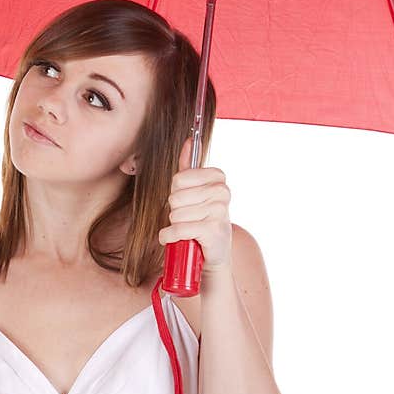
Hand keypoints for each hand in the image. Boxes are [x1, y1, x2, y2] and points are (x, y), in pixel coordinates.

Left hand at [158, 135, 232, 272]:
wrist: (213, 253)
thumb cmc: (201, 219)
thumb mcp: (194, 191)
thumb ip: (189, 167)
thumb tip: (189, 140)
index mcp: (218, 178)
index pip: (179, 178)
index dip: (177, 192)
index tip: (188, 201)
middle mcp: (222, 192)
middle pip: (175, 197)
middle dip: (175, 211)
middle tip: (189, 218)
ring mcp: (220, 211)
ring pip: (176, 214)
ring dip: (174, 225)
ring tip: (188, 229)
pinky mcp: (213, 230)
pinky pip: (178, 229)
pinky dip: (171, 237)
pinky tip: (179, 239)